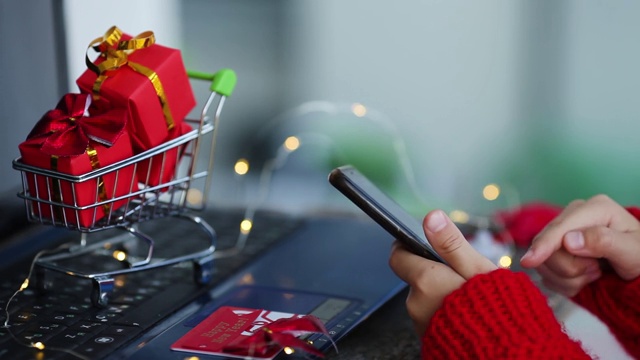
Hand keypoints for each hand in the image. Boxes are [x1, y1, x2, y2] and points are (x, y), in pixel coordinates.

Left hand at [388, 209, 495, 335]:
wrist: (506, 351)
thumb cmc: (497, 312)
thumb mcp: (478, 270)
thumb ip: (451, 243)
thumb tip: (431, 217)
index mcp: (425, 281)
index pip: (398, 256)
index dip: (408, 246)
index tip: (423, 244)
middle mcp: (416, 303)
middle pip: (415, 278)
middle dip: (434, 273)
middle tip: (462, 276)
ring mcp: (421, 324)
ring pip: (424, 298)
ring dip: (440, 294)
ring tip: (469, 298)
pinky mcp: (429, 339)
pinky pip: (432, 317)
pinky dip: (445, 313)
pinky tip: (467, 314)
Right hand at [520, 194, 639, 296]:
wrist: (639, 268)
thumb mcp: (632, 251)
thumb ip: (603, 241)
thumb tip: (568, 240)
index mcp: (594, 208)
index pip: (560, 228)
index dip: (544, 245)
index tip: (529, 262)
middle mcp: (573, 216)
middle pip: (548, 247)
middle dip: (571, 268)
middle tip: (597, 271)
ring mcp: (562, 233)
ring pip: (544, 262)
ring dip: (568, 278)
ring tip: (593, 274)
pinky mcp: (555, 250)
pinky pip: (546, 272)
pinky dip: (564, 283)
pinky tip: (583, 278)